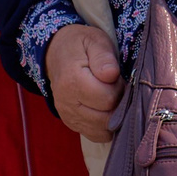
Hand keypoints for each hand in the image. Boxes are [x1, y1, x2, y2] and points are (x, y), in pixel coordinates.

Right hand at [45, 23, 122, 142]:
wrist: (57, 52)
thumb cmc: (81, 45)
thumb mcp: (94, 41)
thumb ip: (104, 57)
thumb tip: (111, 75)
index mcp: (72, 81)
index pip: (108, 99)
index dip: (120, 89)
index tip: (117, 77)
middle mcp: (66, 103)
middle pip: (106, 118)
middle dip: (117, 104)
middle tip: (115, 87)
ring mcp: (67, 115)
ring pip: (102, 130)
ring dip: (113, 117)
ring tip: (110, 98)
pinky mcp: (71, 123)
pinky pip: (95, 135)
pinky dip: (105, 126)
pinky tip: (105, 110)